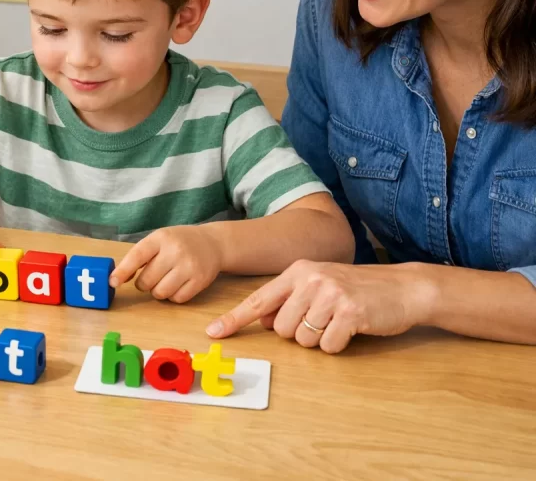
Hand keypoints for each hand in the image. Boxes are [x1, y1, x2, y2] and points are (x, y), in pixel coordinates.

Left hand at [109, 226, 223, 302]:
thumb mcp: (158, 240)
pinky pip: (177, 299)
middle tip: (152, 276)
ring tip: (165, 279)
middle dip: (144, 283)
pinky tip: (178, 284)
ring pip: (160, 293)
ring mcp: (189, 266)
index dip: (123, 271)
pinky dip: (173, 296)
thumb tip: (117, 279)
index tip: (112, 282)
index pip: (137, 256)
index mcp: (161, 238)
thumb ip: (139, 256)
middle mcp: (175, 251)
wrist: (212, 243)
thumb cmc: (178, 243)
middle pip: (147, 281)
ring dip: (158, 291)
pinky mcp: (200, 280)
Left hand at [207, 260, 427, 352]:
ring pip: (302, 339)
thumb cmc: (358, 289)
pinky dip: (338, 345)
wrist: (404, 288)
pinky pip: (328, 346)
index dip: (235, 318)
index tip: (213, 332)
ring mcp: (330, 295)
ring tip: (339, 322)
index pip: (259, 299)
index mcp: (298, 272)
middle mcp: (310, 280)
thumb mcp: (319, 286)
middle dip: (298, 334)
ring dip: (319, 340)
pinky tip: (352, 328)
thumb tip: (262, 319)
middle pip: (280, 328)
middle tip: (322, 321)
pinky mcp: (349, 313)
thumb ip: (289, 299)